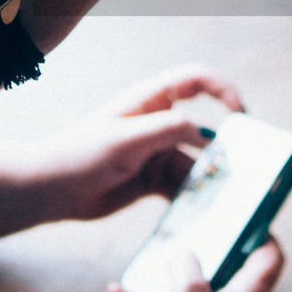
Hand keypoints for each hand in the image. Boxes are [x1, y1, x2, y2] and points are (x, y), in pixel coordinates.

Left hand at [43, 66, 244, 221]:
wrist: (50, 189)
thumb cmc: (79, 154)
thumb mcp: (125, 139)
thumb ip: (167, 130)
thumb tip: (206, 134)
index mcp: (151, 100)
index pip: (197, 80)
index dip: (224, 90)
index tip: (241, 114)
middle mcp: (159, 123)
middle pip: (205, 127)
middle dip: (224, 146)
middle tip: (241, 169)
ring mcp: (157, 152)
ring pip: (197, 162)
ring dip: (209, 179)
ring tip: (221, 200)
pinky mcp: (153, 179)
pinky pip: (183, 186)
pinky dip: (194, 197)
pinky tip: (202, 212)